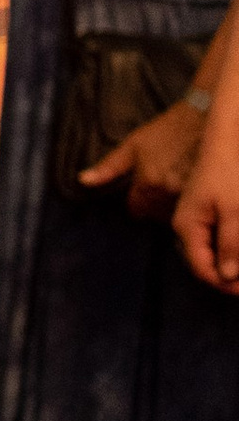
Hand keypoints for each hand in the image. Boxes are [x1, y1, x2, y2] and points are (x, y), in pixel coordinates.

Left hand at [81, 97, 204, 218]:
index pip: (136, 210)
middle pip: (154, 214)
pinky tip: (184, 185)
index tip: (140, 193)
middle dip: (152, 203)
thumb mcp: (133, 144)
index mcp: (146, 181)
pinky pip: (188, 206)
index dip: (136, 202)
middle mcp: (166, 191)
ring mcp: (187, 192)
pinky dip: (185, 201)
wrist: (202, 116)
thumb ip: (108, 167)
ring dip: (169, 204)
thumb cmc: (166, 129)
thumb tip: (82, 180)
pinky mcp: (203, 189)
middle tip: (158, 183)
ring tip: (172, 182)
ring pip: (171, 212)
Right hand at [176, 119, 238, 289]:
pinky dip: (231, 246)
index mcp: (187, 226)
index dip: (224, 284)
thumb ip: (231, 245)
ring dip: (232, 261)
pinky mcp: (208, 209)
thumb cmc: (230, 171)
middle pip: (206, 262)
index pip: (202, 268)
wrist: (226, 136)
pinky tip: (238, 247)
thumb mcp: (235, 211)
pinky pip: (217, 237)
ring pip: (213, 250)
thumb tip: (227, 275)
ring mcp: (196, 217)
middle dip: (230, 276)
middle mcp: (187, 225)